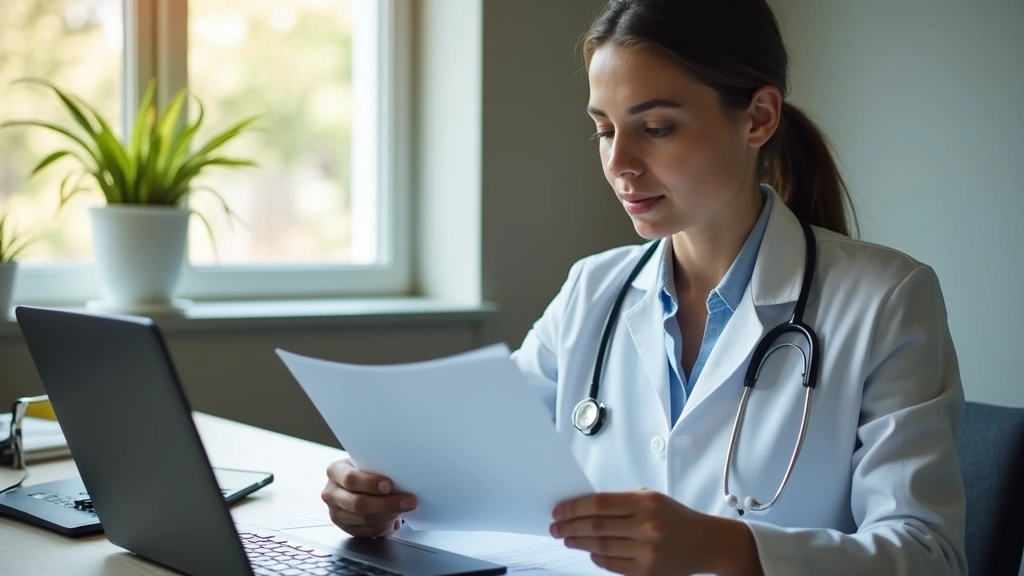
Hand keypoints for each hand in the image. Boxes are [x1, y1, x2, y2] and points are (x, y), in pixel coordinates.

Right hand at [321, 458, 417, 538]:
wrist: (356, 482)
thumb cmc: (365, 470)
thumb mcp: (366, 461)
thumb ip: (377, 467)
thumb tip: (402, 474)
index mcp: (335, 471)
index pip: (351, 479)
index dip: (370, 483)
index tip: (389, 485)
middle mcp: (331, 494)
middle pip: (358, 504)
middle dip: (387, 504)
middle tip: (409, 501)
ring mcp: (336, 513)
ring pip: (365, 520)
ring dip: (389, 516)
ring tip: (405, 509)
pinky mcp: (345, 528)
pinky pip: (367, 532)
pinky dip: (384, 527)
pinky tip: (394, 520)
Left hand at [549, 489, 761, 575]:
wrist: (707, 542)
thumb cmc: (674, 516)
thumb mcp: (651, 498)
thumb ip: (620, 501)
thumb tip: (582, 508)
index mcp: (646, 502)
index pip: (599, 503)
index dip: (574, 507)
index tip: (558, 510)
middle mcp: (647, 526)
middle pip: (596, 527)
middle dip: (570, 526)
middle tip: (555, 527)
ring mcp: (648, 552)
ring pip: (601, 547)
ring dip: (578, 543)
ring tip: (566, 538)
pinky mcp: (648, 572)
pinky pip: (613, 565)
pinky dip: (597, 558)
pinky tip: (589, 552)